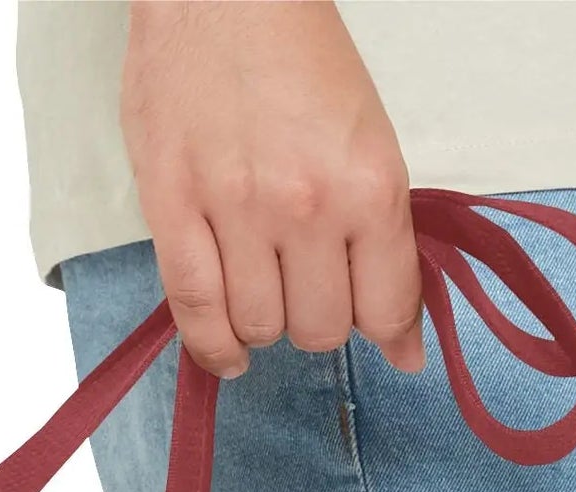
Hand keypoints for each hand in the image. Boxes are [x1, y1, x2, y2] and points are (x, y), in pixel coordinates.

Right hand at [120, 0, 422, 378]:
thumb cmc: (297, 56)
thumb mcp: (369, 138)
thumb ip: (386, 239)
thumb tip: (403, 343)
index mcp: (369, 183)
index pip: (387, 306)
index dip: (388, 331)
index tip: (382, 333)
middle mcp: (306, 206)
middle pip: (321, 328)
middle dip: (319, 319)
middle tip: (309, 286)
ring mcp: (236, 212)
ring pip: (261, 328)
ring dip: (266, 323)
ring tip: (263, 291)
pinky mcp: (173, 211)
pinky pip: (196, 313)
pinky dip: (215, 348)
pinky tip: (230, 351)